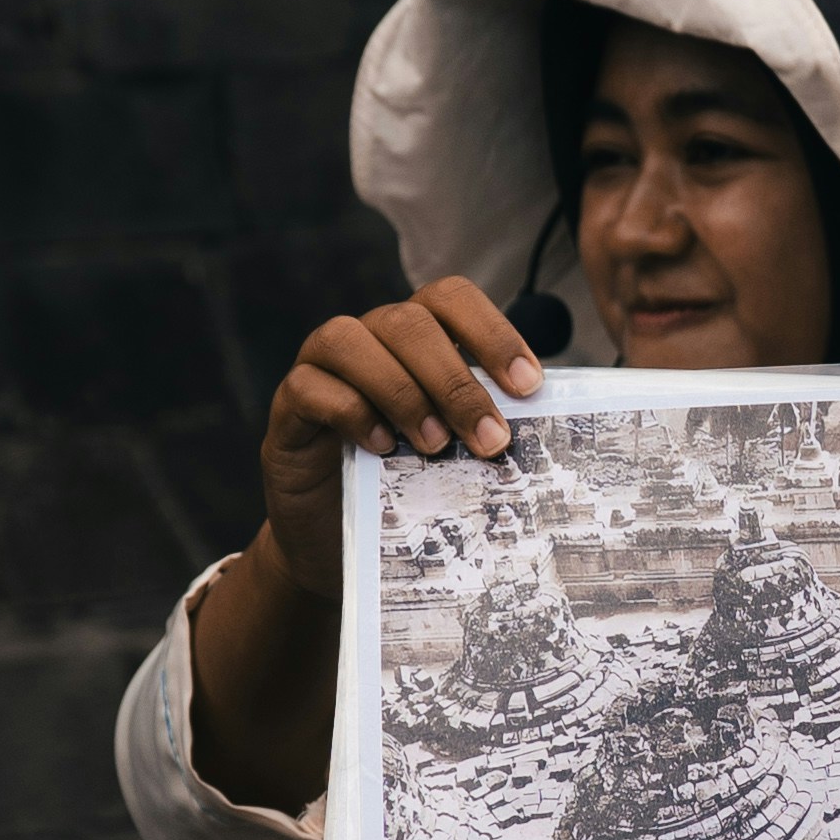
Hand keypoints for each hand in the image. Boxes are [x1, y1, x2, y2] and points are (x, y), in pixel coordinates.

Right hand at [254, 279, 541, 603]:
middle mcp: (366, 338)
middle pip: (408, 321)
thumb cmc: (402, 486)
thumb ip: (482, 422)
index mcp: (414, 337)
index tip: (529, 385)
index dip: (491, 331)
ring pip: (351, 340)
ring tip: (435, 445)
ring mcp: (320, 368)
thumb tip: (551, 424)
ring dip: (402, 390)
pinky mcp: (288, 408)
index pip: (450, 299)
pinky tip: (382, 447)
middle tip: (491, 439)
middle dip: (457, 380)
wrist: (334, 541)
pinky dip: (351, 411)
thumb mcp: (452, 451)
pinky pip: (311, 387)